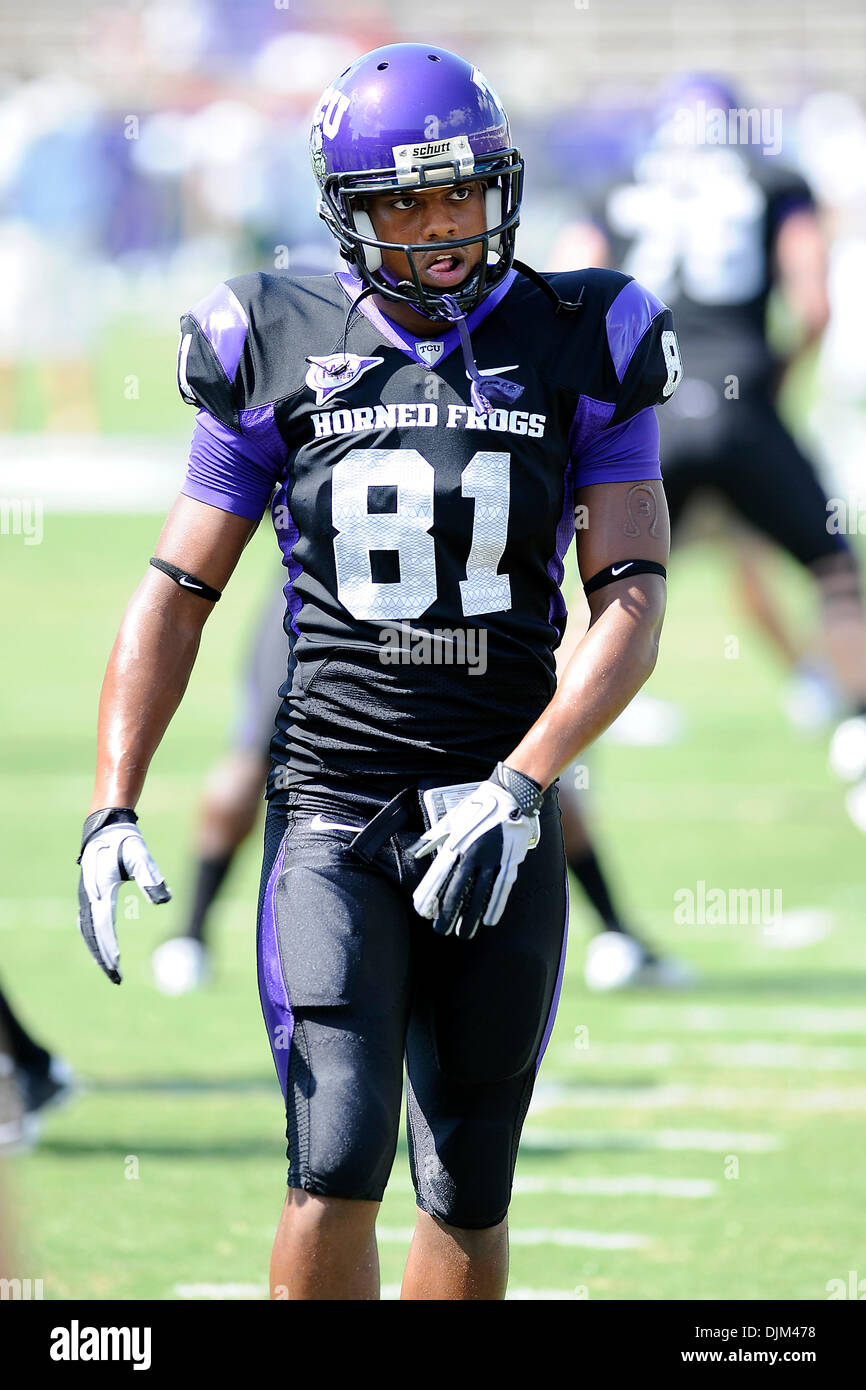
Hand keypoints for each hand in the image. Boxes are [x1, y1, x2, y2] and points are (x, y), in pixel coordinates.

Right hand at [77, 809, 170, 982]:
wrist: (105, 828)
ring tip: (109, 970)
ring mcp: (85, 895)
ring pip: (87, 931)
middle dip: (103, 957)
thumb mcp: (140, 855)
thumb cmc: (125, 841)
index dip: (109, 947)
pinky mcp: (87, 895)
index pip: (104, 925)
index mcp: (101, 888)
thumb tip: (163, 900)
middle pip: (92, 934)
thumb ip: (151, 877)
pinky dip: (93, 939)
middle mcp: (89, 895)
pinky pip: (87, 923)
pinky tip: (101, 951)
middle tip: (116, 978)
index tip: (118, 965)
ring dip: (96, 951)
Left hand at [410, 764, 542, 938]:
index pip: (439, 875)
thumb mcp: (451, 819)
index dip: (430, 895)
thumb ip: (434, 838)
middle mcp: (473, 854)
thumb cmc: (479, 807)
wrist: (511, 795)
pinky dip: (495, 905)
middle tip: (440, 930)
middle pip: (457, 890)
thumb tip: (416, 851)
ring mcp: (493, 860)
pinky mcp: (510, 862)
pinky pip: (501, 889)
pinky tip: (489, 920)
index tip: (423, 911)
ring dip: (471, 915)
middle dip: (448, 912)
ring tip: (463, 932)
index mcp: (456, 844)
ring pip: (480, 894)